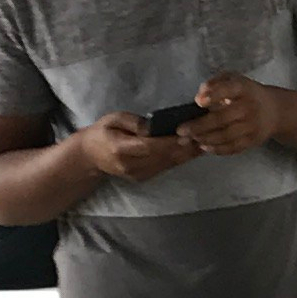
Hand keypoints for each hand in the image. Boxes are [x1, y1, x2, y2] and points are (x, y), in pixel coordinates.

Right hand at [74, 111, 196, 184]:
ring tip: (205, 143)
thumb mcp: (114, 119)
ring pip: (167, 164)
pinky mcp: (144, 178)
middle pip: (163, 157)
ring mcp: (138, 175)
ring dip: (187, 155)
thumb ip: (134, 122)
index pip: (150, 146)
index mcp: (121, 149)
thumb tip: (155, 126)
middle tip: (205, 137)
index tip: (188, 135)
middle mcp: (131, 166)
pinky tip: (193, 151)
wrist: (91, 156)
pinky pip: (165, 168)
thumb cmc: (103, 132)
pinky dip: (180, 159)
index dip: (170, 142)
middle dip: (185, 148)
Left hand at [181, 73, 279, 157]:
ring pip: (225, 136)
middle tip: (181, 131)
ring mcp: (252, 126)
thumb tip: (199, 96)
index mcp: (243, 88)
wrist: (274, 111)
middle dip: (199, 126)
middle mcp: (249, 107)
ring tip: (191, 139)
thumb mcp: (233, 79)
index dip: (213, 96)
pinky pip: (233, 148)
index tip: (198, 102)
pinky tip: (204, 146)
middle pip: (222, 119)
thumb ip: (215, 83)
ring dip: (205, 139)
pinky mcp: (253, 140)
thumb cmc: (246, 93)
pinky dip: (217, 149)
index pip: (228, 90)